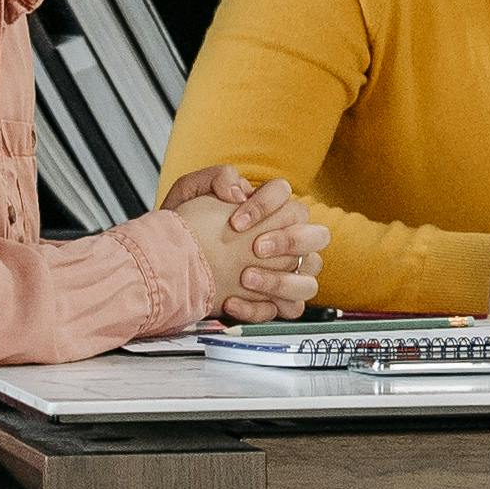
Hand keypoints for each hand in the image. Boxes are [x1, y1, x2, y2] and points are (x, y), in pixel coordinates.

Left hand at [167, 166, 330, 322]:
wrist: (172, 259)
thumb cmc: (187, 224)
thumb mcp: (191, 192)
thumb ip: (216, 178)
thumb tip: (238, 190)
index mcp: (272, 209)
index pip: (287, 196)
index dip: (267, 206)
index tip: (236, 222)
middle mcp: (289, 242)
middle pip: (317, 236)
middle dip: (290, 241)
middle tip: (256, 248)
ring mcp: (287, 274)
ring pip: (307, 281)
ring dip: (280, 281)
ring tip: (246, 278)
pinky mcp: (273, 302)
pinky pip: (285, 310)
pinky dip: (259, 309)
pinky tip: (231, 301)